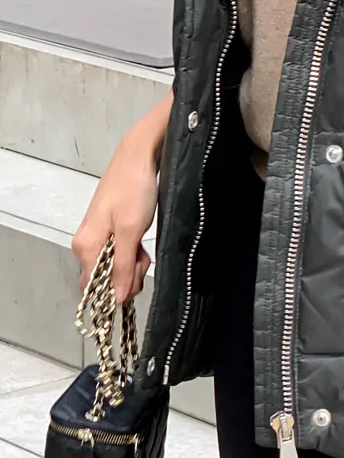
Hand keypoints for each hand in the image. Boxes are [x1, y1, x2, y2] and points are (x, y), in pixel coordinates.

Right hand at [71, 96, 170, 303]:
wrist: (139, 158)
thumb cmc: (133, 191)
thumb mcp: (131, 233)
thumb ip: (124, 267)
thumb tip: (118, 299)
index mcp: (86, 246)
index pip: (92, 287)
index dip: (115, 290)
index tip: (135, 281)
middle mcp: (87, 244)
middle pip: (107, 278)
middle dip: (130, 274)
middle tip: (143, 256)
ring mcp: (99, 237)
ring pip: (118, 267)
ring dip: (136, 262)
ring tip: (144, 245)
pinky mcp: (112, 231)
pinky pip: (123, 253)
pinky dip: (136, 251)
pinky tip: (142, 241)